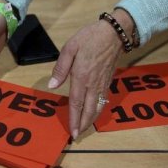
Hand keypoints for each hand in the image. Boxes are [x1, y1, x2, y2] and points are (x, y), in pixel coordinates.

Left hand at [48, 9, 133, 138]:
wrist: (115, 32)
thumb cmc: (90, 38)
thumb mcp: (70, 48)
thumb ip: (61, 68)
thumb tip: (52, 86)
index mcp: (81, 77)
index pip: (76, 103)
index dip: (74, 119)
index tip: (72, 131)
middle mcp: (93, 84)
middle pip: (88, 110)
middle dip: (83, 125)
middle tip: (77, 135)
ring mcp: (102, 84)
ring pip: (98, 107)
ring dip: (91, 120)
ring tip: (85, 129)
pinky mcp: (108, 81)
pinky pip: (103, 101)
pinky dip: (98, 111)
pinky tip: (94, 114)